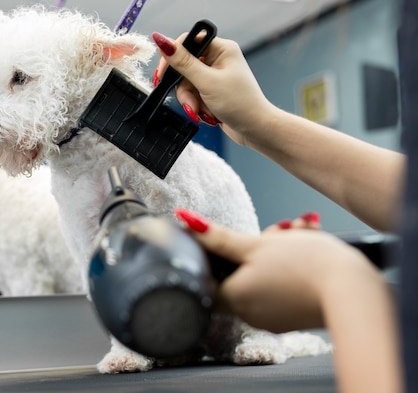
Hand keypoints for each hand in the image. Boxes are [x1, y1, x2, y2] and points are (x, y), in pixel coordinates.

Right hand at [153, 33, 274, 146]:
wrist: (255, 129)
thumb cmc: (240, 103)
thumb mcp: (206, 82)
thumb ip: (182, 62)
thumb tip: (162, 40)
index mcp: (222, 48)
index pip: (188, 42)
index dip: (172, 57)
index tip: (162, 74)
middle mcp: (218, 59)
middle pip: (184, 66)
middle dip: (184, 88)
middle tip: (189, 102)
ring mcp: (214, 76)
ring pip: (186, 83)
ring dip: (190, 100)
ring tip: (199, 112)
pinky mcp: (212, 90)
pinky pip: (192, 94)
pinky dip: (196, 105)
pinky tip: (206, 113)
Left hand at [174, 209, 380, 332]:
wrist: (355, 291)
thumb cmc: (307, 266)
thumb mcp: (256, 244)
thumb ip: (217, 236)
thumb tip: (185, 222)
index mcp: (234, 298)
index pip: (209, 277)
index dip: (216, 254)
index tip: (228, 238)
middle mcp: (250, 314)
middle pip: (240, 272)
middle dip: (256, 244)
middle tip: (280, 229)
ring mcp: (273, 317)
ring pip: (264, 275)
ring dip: (277, 250)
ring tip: (301, 230)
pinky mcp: (294, 316)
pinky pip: (282, 285)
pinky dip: (290, 265)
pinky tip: (308, 243)